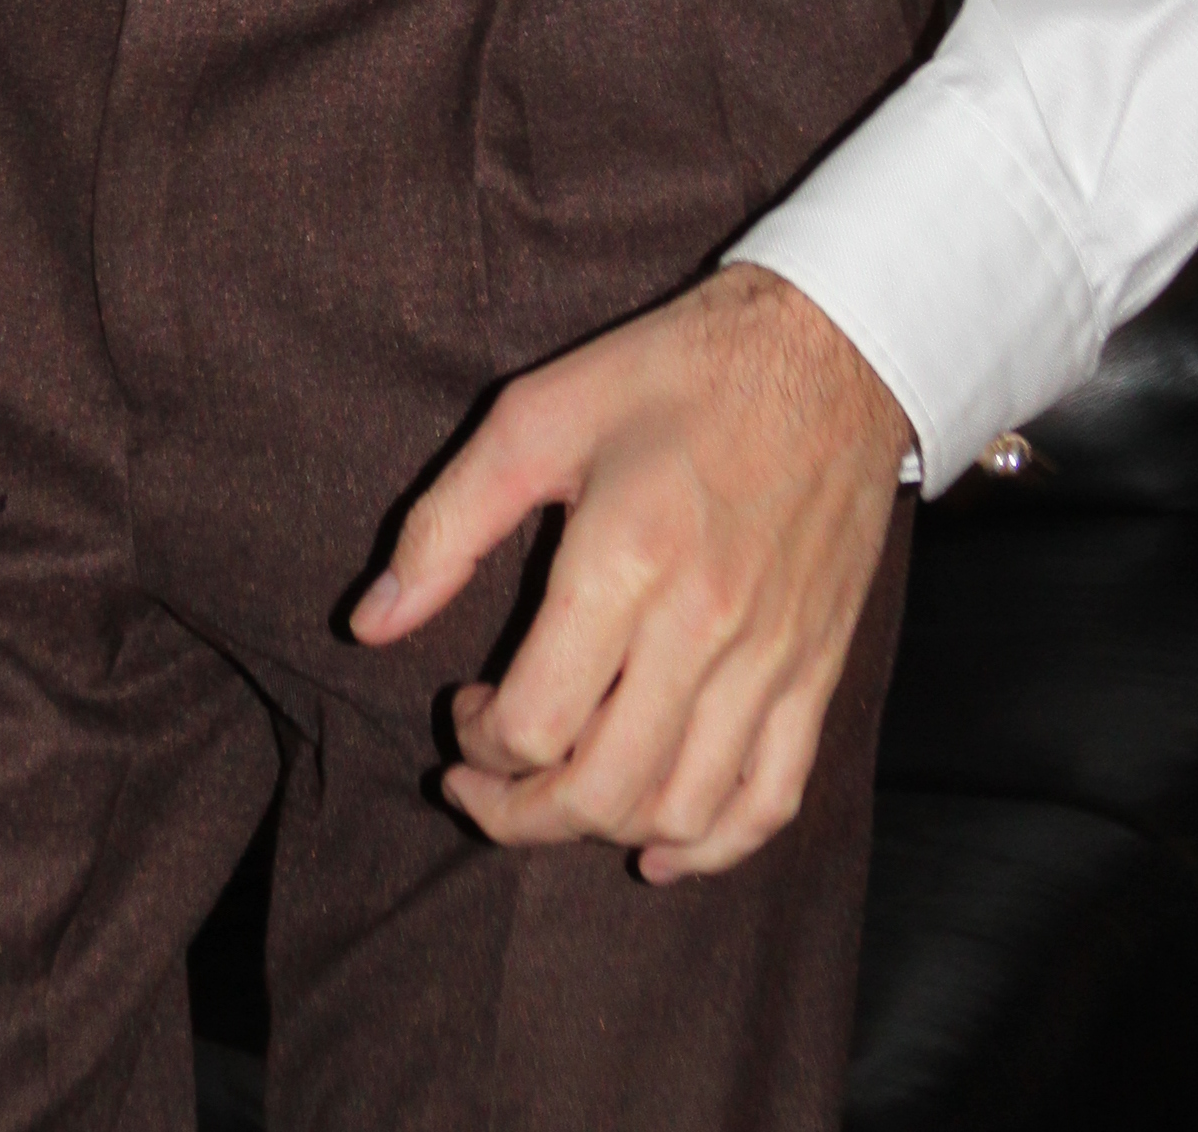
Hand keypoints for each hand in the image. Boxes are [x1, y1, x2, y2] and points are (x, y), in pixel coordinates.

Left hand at [350, 265, 909, 882]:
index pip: (535, 723)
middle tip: (481, 782)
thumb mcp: (535, 417)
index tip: (464, 705)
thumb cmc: (671, 373)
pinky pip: (770, 800)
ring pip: (680, 809)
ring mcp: (770, 660)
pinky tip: (662, 847)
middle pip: (601, 790)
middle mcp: (703, 628)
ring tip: (557, 796)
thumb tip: (369, 626)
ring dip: (601, 829)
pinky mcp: (818, 672)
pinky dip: (712, 847)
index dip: (477, 744)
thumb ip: (445, 526)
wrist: (828, 351)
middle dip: (519, 814)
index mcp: (624, 561)